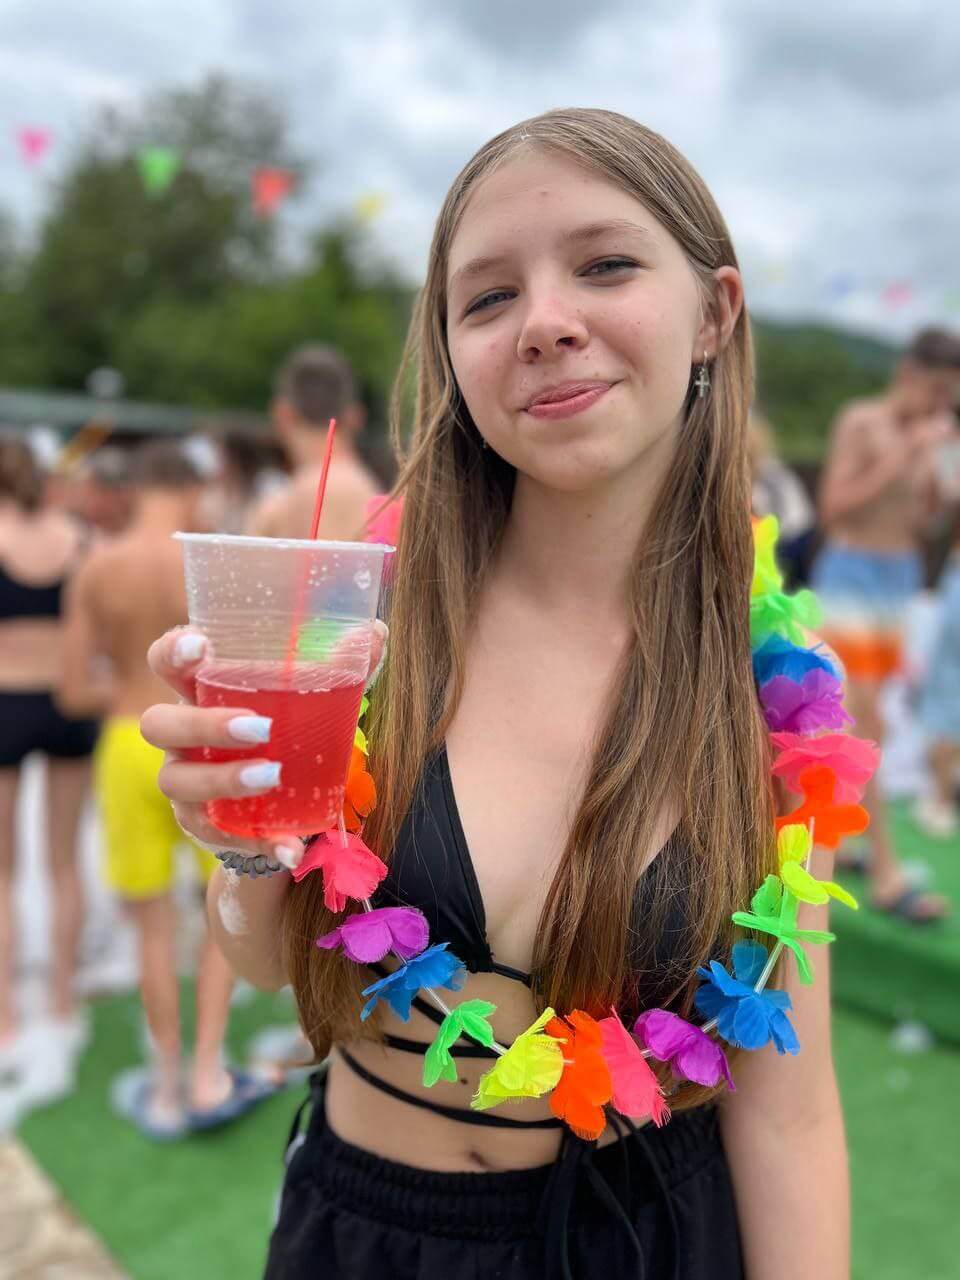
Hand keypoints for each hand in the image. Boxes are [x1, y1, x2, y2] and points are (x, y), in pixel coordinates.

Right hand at [140, 622, 386, 868]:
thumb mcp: (310, 698)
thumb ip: (340, 665)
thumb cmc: (285, 730)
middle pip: (159, 724)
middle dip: (204, 724)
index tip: (201, 645)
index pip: (166, 661)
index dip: (173, 652)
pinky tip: (289, 847)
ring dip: (224, 780)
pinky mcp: (201, 825)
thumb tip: (376, 630)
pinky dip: (256, 841)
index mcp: (200, 691)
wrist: (277, 803)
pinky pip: (217, 836)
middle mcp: (181, 736)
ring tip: (272, 777)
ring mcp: (184, 781)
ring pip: (177, 781)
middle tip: (260, 728)